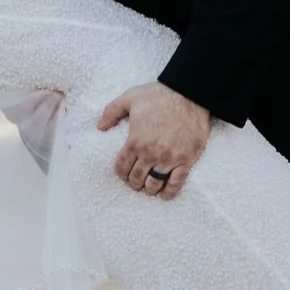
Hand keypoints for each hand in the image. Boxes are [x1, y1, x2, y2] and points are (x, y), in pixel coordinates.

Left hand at [97, 81, 210, 199]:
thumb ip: (111, 112)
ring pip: (154, 183)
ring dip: (149, 189)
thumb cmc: (159, 95)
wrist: (189, 93)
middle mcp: (151, 153)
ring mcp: (169, 158)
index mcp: (135, 141)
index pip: (122, 167)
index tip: (123, 174)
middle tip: (135, 182)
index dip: (120, 173)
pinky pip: (176, 183)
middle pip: (137, 178)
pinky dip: (169, 192)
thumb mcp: (130, 98)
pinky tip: (164, 195)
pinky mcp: (186, 160)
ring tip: (148, 188)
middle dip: (134, 182)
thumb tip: (100, 127)